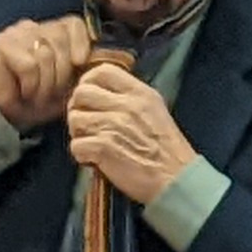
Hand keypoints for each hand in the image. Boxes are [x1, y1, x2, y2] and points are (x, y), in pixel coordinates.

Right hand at [0, 16, 96, 131]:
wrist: (9, 114)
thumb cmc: (42, 99)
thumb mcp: (69, 83)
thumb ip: (81, 67)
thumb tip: (95, 58)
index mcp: (53, 32)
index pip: (73, 24)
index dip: (81, 42)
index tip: (80, 62)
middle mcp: (35, 27)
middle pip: (60, 40)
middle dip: (62, 73)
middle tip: (53, 93)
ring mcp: (16, 33)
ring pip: (45, 55)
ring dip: (45, 84)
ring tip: (39, 95)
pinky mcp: (1, 43)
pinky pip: (29, 65)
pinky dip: (31, 85)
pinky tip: (25, 92)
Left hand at [68, 61, 196, 204]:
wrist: (176, 180)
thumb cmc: (167, 150)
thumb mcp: (156, 111)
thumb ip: (131, 97)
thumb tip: (103, 92)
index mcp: (140, 93)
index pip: (102, 71)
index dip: (89, 82)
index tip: (91, 98)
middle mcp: (126, 106)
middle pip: (82, 92)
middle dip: (79, 108)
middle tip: (87, 124)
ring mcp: (113, 126)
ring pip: (75, 119)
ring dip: (79, 133)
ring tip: (93, 143)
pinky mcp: (103, 148)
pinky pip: (76, 145)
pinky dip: (82, 155)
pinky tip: (95, 159)